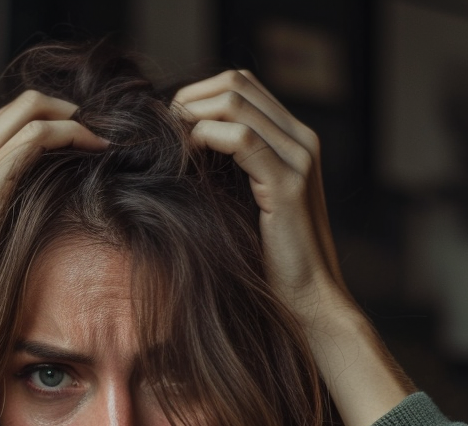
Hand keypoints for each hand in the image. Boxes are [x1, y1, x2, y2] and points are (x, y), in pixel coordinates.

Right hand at [0, 91, 107, 405]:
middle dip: (69, 110)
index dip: (53, 117)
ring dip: (76, 120)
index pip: (11, 116)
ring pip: (32, 110)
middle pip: (23, 102)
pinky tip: (96, 149)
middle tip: (103, 131)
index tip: (87, 136)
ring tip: (105, 140)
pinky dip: (71, 135)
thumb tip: (44, 195)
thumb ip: (6, 203)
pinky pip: (36, 136)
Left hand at [174, 70, 413, 425]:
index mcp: (294, 141)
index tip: (167, 124)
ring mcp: (299, 159)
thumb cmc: (271, 265)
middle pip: (237, 82)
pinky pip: (241, 138)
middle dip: (190, 98)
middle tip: (160, 128)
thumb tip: (181, 153)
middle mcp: (302, 140)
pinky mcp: (288, 184)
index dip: (199, 94)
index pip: (242, 86)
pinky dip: (205, 137)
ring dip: (192, 113)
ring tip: (168, 141)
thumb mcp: (248, 207)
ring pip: (236, 101)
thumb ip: (230, 175)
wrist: (307, 302)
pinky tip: (185, 156)